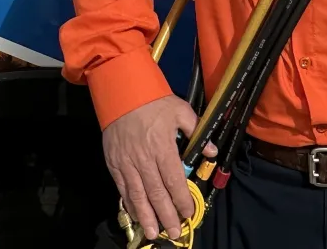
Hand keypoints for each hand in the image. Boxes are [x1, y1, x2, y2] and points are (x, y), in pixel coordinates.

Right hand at [101, 95, 216, 241]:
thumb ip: (196, 131)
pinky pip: (122, 188)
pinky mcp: (114, 164)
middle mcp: (144, 159)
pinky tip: (137, 215)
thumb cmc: (154, 102)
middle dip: (166, 215)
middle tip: (173, 233)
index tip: (188, 213)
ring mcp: (127, 163)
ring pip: (137, 195)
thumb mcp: (180, 111)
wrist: (122, 93)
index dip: (182, 200)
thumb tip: (211, 151)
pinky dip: (129, 204)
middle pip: (156, 193)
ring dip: (146, 216)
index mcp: (162, 147)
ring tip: (153, 233)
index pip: (174, 180)